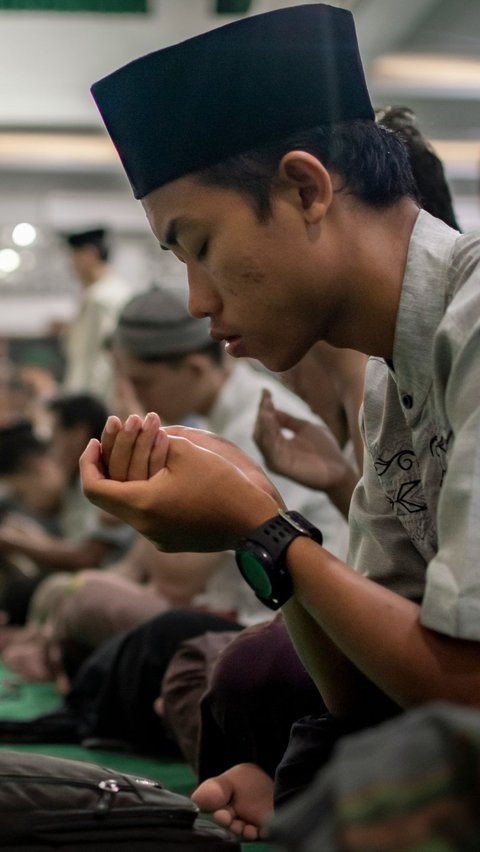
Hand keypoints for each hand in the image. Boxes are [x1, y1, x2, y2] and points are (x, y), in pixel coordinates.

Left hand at [80, 413, 283, 551]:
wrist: (255, 522)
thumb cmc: (222, 484)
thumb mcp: (186, 451)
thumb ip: (153, 441)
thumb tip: (134, 437)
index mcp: (142, 506)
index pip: (93, 488)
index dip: (88, 463)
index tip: (94, 441)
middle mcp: (144, 528)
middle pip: (109, 495)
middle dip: (111, 460)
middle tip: (118, 434)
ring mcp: (158, 539)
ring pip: (129, 504)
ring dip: (131, 474)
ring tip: (144, 447)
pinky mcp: (172, 540)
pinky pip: (148, 514)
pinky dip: (146, 489)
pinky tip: (159, 469)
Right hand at [254, 390, 357, 515]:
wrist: (340, 470)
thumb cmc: (325, 450)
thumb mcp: (305, 428)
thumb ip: (288, 420)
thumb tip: (272, 409)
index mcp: (278, 444)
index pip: (266, 423)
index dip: (265, 407)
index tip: (266, 391)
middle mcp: (274, 452)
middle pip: (260, 430)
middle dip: (262, 412)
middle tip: (266, 398)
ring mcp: (275, 460)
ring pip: (261, 438)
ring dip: (263, 422)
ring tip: (266, 407)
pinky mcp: (281, 466)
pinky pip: (269, 448)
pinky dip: (268, 434)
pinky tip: (270, 420)